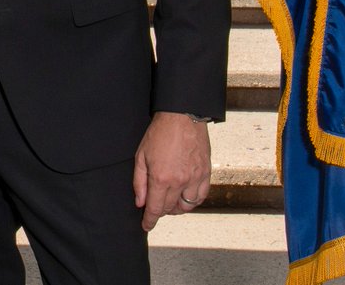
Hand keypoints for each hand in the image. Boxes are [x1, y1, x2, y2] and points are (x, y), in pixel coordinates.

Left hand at [133, 111, 211, 230]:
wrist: (182, 118)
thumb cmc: (159, 134)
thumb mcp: (141, 155)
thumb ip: (139, 181)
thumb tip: (140, 202)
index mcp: (161, 178)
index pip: (155, 208)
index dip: (149, 220)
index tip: (146, 226)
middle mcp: (180, 182)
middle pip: (169, 208)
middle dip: (160, 211)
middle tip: (154, 208)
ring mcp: (195, 179)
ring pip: (187, 206)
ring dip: (176, 208)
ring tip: (169, 203)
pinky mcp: (206, 174)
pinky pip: (201, 196)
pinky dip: (192, 201)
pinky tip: (185, 197)